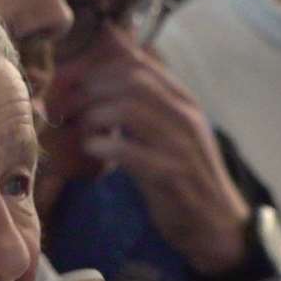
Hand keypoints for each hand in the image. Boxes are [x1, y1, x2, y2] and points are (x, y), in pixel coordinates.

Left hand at [73, 28, 250, 274]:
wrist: (214, 223)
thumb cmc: (180, 173)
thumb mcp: (166, 129)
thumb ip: (142, 98)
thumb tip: (113, 56)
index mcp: (182, 101)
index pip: (139, 63)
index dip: (98, 67)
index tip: (72, 82)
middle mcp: (185, 115)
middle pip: (130, 81)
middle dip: (90, 90)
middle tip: (66, 108)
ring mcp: (180, 144)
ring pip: (130, 109)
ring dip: (93, 116)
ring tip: (79, 129)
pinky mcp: (171, 174)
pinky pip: (131, 151)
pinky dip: (103, 146)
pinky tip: (92, 150)